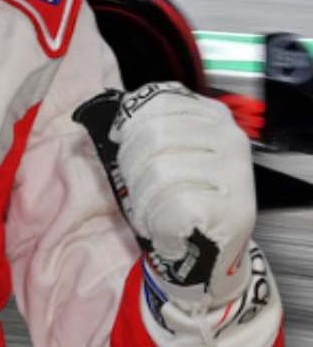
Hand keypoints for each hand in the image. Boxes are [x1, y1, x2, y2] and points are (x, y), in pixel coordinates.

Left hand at [76, 83, 257, 310]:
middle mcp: (230, 138)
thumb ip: (152, 128)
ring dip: (144, 202)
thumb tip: (116, 126)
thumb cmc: (189, 197)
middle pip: (154, 136)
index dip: (130, 121)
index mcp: (213, 117)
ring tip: (150, 215)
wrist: (218, 251)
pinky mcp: (233, 209)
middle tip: (135, 192)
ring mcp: (235, 173)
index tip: (119, 139)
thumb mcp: (176, 152)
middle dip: (132, 167)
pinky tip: (167, 232)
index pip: (160, 100)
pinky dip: (161, 224)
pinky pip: (176, 207)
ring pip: (161, 172)